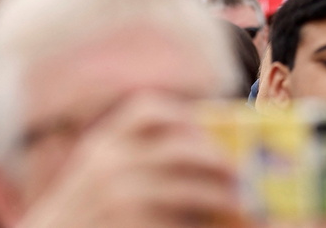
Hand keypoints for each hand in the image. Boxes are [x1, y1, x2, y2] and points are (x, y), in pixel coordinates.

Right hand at [19, 96, 243, 227]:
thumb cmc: (82, 218)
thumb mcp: (95, 182)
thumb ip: (136, 163)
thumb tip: (209, 158)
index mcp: (102, 146)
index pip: (146, 110)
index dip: (183, 114)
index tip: (208, 128)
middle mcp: (108, 165)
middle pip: (180, 150)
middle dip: (217, 161)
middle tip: (241, 173)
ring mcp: (115, 199)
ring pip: (186, 191)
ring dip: (220, 199)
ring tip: (242, 207)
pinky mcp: (125, 226)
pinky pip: (176, 223)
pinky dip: (197, 224)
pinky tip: (207, 225)